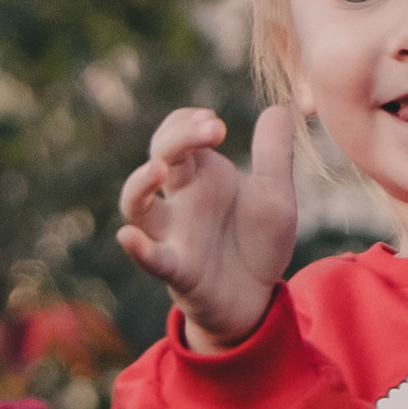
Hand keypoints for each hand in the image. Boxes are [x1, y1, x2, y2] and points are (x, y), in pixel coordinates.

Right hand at [116, 104, 297, 351]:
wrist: (258, 299)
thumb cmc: (257, 244)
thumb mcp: (275, 194)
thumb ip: (274, 153)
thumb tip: (278, 109)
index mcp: (200, 176)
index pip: (175, 133)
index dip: (187, 120)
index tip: (215, 121)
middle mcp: (179, 200)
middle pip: (160, 157)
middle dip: (179, 136)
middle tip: (213, 127)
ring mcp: (174, 234)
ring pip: (136, 205)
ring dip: (139, 185)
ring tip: (158, 169)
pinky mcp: (178, 270)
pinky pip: (151, 258)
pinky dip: (138, 249)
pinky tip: (129, 237)